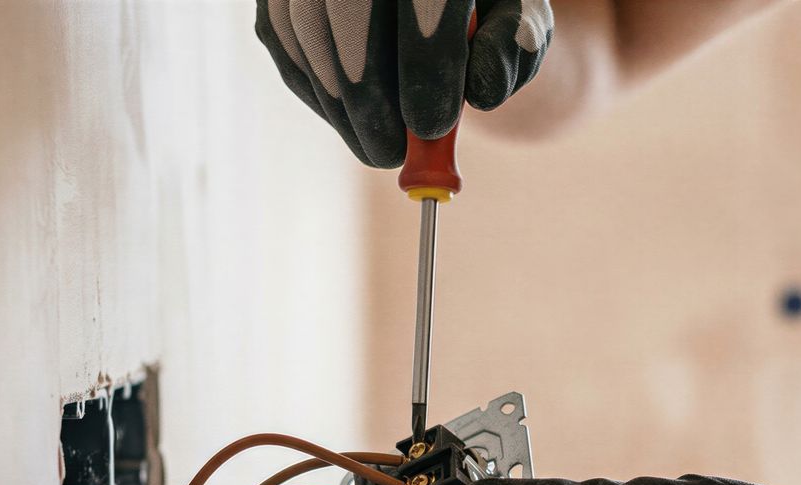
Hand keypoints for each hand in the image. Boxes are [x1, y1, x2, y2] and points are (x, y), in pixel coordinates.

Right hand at [255, 0, 553, 167]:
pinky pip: (284, 39)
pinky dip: (317, 90)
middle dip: (368, 91)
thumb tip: (483, 93)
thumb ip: (511, 51)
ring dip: (340, 103)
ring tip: (378, 146)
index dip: (426, 64)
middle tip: (392, 153)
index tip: (432, 128)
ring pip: (307, 26)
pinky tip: (351, 119)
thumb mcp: (516, 18)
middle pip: (349, 4)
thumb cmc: (479, 7)